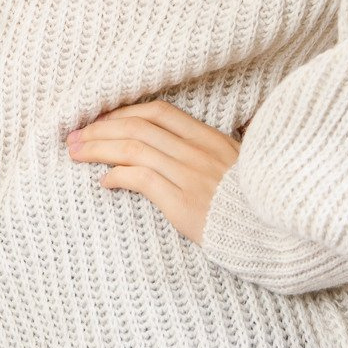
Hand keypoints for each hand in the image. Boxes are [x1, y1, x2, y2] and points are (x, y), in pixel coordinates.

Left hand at [66, 99, 241, 244]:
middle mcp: (199, 152)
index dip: (125, 112)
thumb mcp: (238, 167)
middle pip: (138, 127)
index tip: (101, 120)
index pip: (160, 112)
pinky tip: (104, 182)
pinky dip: (117, 176)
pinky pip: (142, 179)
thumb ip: (210, 152)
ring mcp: (191, 176)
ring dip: (98, 149)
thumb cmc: (254, 204)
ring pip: (133, 149)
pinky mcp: (184, 203)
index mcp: (212, 138)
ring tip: (76, 154)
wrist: (274, 235)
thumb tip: (177, 146)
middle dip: (100, 129)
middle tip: (74, 136)